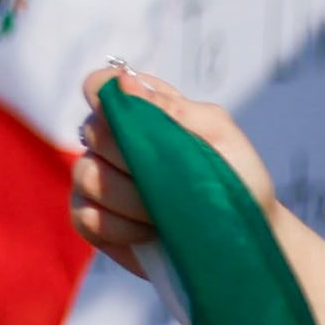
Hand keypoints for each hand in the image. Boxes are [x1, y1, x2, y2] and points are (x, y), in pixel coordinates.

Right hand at [72, 65, 277, 275]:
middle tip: (170, 179)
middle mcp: (112, 140)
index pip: (101, 86)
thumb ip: (172, 109)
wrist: (239, 242)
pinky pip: (85, 216)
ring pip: (87, 176)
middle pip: (94, 132)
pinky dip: (119, 228)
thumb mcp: (219, 138)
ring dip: (131, 200)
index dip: (106, 99)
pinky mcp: (90, 218)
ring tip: (166, 213)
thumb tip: (120, 82)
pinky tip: (148, 232)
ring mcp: (96, 179)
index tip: (134, 123)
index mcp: (144, 110)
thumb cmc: (235, 184)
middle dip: (132, 159)